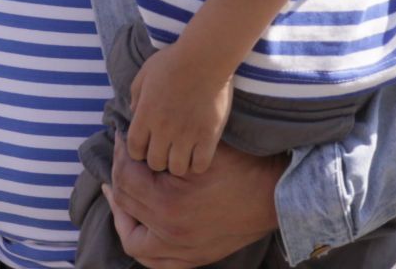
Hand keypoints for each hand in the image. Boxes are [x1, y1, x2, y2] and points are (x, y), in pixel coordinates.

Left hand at [104, 133, 283, 268]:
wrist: (276, 194)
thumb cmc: (242, 165)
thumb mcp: (200, 149)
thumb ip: (164, 148)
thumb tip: (134, 138)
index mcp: (169, 203)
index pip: (125, 177)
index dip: (121, 153)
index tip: (123, 138)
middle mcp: (171, 233)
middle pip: (126, 204)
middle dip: (119, 176)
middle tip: (124, 158)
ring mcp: (183, 251)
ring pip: (134, 242)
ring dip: (123, 217)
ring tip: (119, 196)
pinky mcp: (195, 258)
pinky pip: (157, 262)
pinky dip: (142, 245)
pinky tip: (140, 227)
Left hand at [126, 44, 230, 176]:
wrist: (205, 57)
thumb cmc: (173, 61)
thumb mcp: (144, 73)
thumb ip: (136, 95)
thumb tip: (134, 111)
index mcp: (145, 115)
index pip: (134, 149)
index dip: (139, 151)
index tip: (146, 144)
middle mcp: (163, 129)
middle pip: (155, 163)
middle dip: (158, 158)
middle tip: (166, 149)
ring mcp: (187, 135)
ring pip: (177, 168)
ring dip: (177, 163)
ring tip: (182, 152)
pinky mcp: (208, 136)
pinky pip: (200, 165)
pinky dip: (198, 163)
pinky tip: (198, 153)